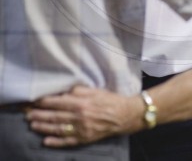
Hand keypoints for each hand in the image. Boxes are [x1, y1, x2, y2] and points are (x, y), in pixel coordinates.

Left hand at [26, 86, 143, 147]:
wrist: (124, 115)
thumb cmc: (110, 100)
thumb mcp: (95, 90)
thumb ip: (78, 90)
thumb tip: (64, 91)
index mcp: (81, 102)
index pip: (57, 102)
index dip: (44, 101)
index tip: (33, 100)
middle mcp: (79, 116)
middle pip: (55, 116)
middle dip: (39, 114)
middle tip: (27, 114)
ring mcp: (81, 129)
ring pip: (58, 128)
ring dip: (43, 127)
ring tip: (32, 124)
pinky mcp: (85, 138)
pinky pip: (67, 141)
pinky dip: (55, 142)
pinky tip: (45, 141)